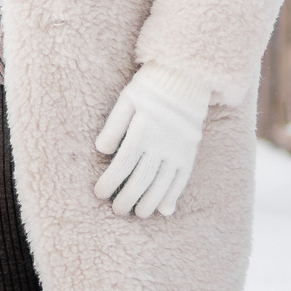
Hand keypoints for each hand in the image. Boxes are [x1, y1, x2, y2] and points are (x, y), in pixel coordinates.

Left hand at [94, 64, 209, 217]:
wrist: (186, 76)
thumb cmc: (150, 87)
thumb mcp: (127, 99)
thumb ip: (114, 125)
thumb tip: (101, 150)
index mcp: (143, 129)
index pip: (124, 163)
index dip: (111, 181)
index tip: (100, 194)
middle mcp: (162, 142)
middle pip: (142, 177)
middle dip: (128, 197)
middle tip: (117, 210)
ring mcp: (178, 149)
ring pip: (163, 182)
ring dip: (150, 201)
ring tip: (139, 214)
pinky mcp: (190, 151)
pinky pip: (182, 178)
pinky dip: (173, 195)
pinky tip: (164, 209)